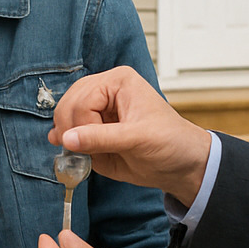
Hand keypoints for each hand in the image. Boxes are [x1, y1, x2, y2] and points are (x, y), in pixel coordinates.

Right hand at [49, 66, 212, 203]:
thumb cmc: (171, 143)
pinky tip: (69, 151)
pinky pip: (72, 131)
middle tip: (73, 150)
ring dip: (67, 135)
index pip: (83, 100)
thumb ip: (100, 138)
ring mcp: (99, 108)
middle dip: (69, 128)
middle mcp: (106, 90)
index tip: (87, 146)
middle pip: (70, 104)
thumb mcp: (137, 139)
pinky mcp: (97, 127)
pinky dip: (68, 142)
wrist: (182, 165)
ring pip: (66, 116)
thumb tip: (66, 139)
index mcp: (118, 82)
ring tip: (72, 153)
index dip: (81, 125)